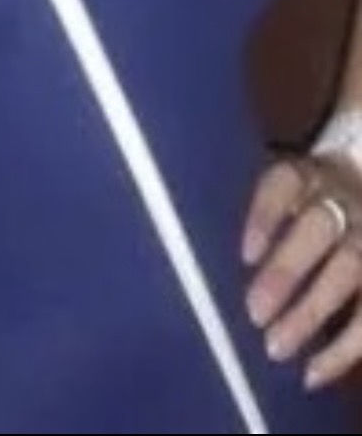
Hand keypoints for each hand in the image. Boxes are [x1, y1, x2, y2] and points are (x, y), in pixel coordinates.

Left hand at [243, 155, 361, 390]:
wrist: (361, 192)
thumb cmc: (302, 204)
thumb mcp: (282, 195)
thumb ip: (258, 219)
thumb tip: (202, 261)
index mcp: (307, 175)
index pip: (285, 184)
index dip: (266, 217)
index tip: (246, 255)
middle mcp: (343, 200)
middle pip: (319, 228)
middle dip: (287, 270)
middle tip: (254, 312)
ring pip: (350, 269)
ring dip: (312, 313)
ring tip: (276, 349)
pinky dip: (343, 349)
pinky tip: (313, 372)